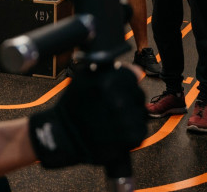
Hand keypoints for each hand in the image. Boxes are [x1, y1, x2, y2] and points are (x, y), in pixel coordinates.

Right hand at [28, 63, 145, 167]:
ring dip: (130, 114)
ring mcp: (128, 119)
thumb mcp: (83, 78)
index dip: (124, 82)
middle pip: (138, 93)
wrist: (66, 137)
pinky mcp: (133, 136)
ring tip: (111, 119)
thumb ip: (108, 69)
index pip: (131, 76)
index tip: (116, 89)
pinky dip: (131, 129)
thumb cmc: (73, 106)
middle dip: (128, 98)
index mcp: (108, 80)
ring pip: (140, 111)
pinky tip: (116, 130)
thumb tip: (134, 69)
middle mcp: (120, 99)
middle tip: (112, 106)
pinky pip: (141, 127)